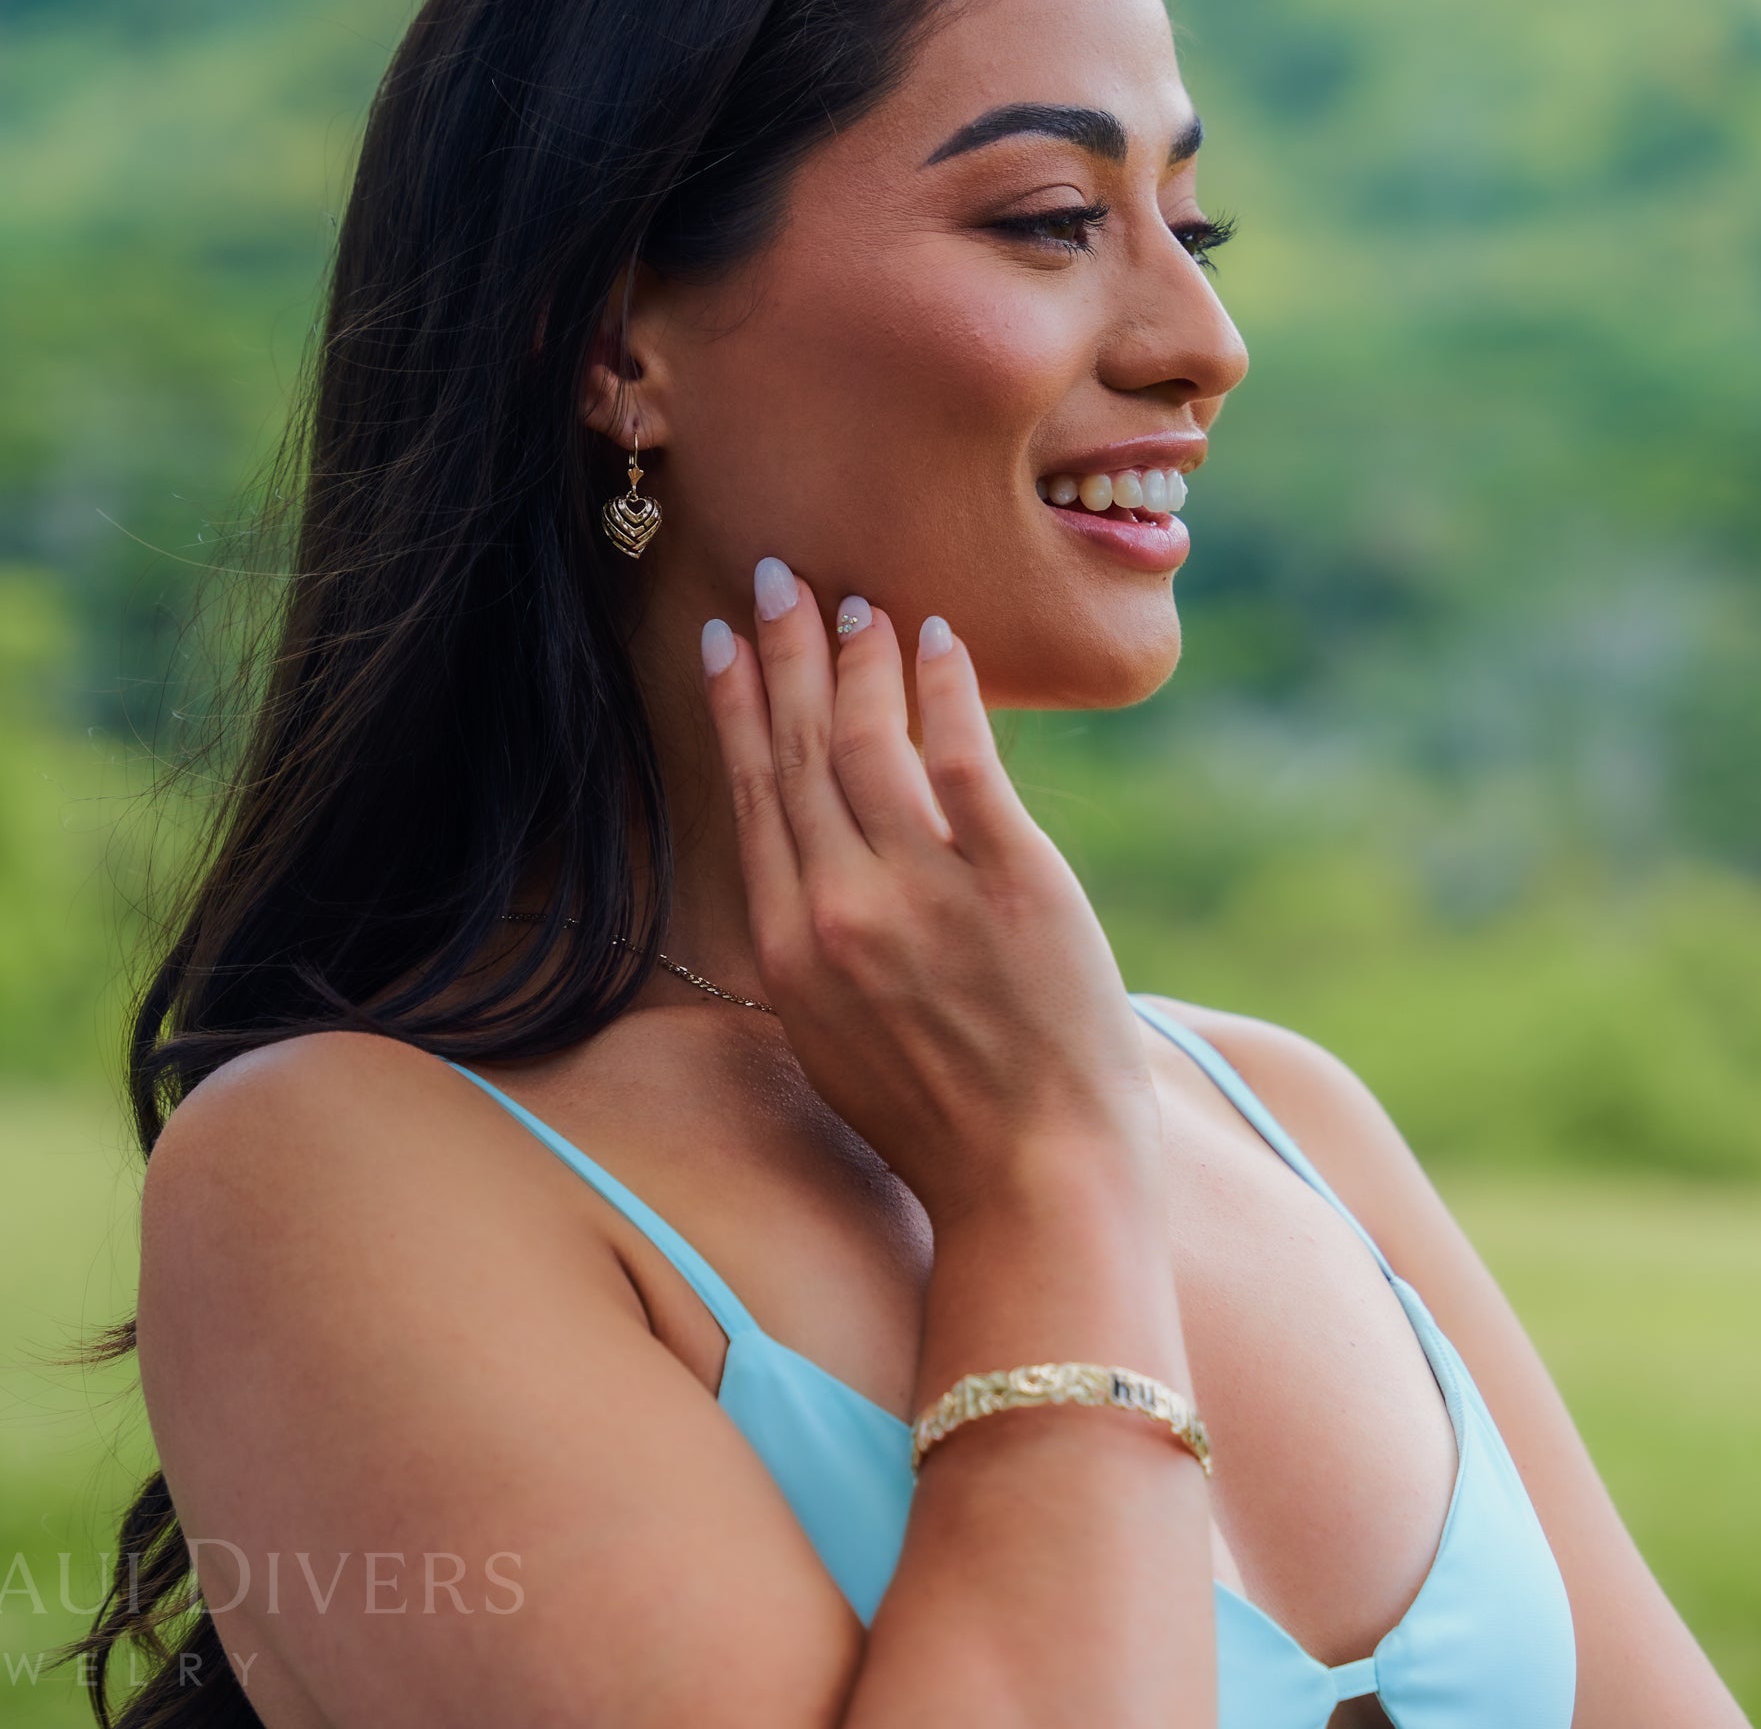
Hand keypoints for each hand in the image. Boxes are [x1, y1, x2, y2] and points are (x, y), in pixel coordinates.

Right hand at [699, 558, 1162, 1227]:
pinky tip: (936, 639)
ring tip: (857, 604)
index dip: (737, 709)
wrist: (1036, 1180)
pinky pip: (962, 755)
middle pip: (795, 750)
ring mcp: (921, 889)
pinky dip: (943, 688)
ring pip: (866, 737)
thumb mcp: (836, 1041)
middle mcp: (837, 908)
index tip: (724, 644)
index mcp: (788, 950)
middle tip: (776, 579)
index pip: (752, 796)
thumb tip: (811, 866)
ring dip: (856, 658)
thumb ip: (813, 947)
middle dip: (782, 653)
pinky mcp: (1009, 877)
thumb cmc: (943, 1122)